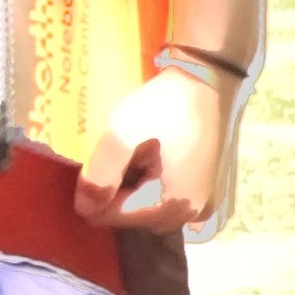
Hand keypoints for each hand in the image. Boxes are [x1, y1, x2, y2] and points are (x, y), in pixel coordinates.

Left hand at [76, 64, 239, 229]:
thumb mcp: (124, 133)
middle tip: (125, 152)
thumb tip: (85, 210)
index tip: (103, 158)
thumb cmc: (166, 104)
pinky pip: (170, 200)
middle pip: (134, 215)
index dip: (97, 189)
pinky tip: (157, 158)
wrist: (210, 78)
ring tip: (140, 152)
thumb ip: (101, 174)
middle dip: (120, 190)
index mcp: (174, 206)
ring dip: (137, 187)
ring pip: (151, 207)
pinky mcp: (210, 192)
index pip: (114, 216)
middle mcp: (195, 215)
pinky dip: (156, 185)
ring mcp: (206, 205)